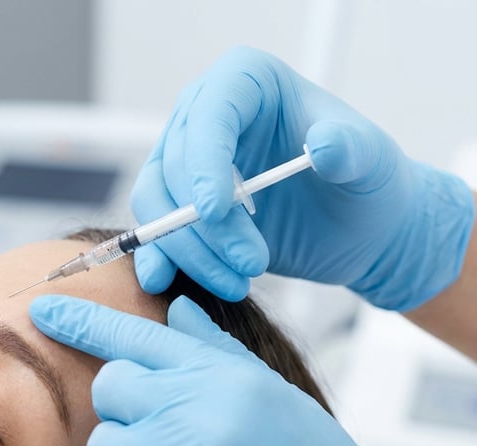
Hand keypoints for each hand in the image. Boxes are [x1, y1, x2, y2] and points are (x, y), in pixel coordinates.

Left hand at [30, 293, 476, 445]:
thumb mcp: (273, 397)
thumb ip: (217, 351)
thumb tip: (176, 310)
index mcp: (223, 377)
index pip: (137, 336)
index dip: (83, 321)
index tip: (43, 309)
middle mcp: (196, 411)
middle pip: (111, 389)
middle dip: (129, 412)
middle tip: (172, 440)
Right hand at [134, 46, 473, 309]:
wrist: (355, 227)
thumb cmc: (364, 182)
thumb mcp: (371, 162)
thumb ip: (352, 150)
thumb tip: (325, 146)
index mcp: (246, 83)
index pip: (210, 114)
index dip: (204, 162)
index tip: (217, 212)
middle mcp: (204, 117)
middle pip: (174, 167)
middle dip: (206, 224)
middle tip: (252, 263)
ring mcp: (185, 164)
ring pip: (155, 204)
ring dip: (188, 250)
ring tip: (238, 282)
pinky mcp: (178, 207)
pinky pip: (153, 231)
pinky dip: (158, 259)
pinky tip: (167, 283)